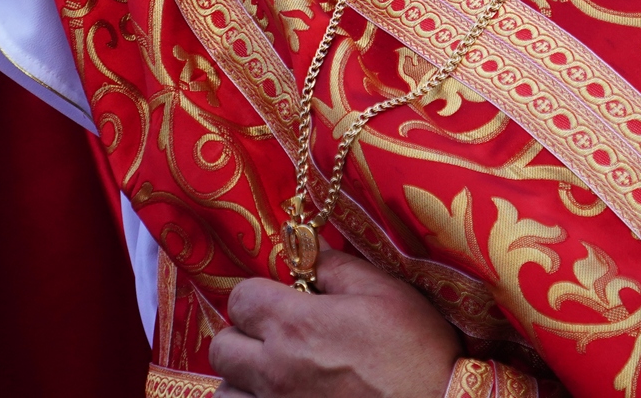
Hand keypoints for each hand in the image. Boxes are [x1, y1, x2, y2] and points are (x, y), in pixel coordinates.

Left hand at [212, 252, 459, 397]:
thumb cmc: (418, 353)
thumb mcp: (386, 292)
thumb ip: (337, 269)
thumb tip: (308, 256)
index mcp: (295, 323)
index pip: (240, 298)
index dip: (258, 297)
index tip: (281, 303)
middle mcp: (274, 369)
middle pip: (222, 348)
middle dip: (243, 338)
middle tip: (275, 342)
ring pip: (226, 394)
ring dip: (243, 384)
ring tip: (274, 381)